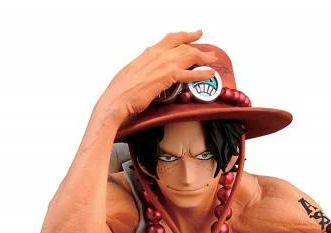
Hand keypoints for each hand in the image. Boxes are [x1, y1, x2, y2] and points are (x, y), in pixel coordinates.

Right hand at [97, 30, 217, 121]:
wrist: (117, 99)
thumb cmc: (121, 90)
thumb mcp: (134, 72)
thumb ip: (145, 69)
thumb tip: (149, 74)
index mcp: (149, 52)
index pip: (171, 39)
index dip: (185, 35)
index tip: (194, 34)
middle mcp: (158, 54)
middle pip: (184, 45)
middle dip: (199, 46)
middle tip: (209, 51)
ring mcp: (164, 64)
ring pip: (190, 55)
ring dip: (204, 57)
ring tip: (213, 60)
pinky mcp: (168, 77)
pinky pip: (190, 73)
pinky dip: (202, 73)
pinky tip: (210, 73)